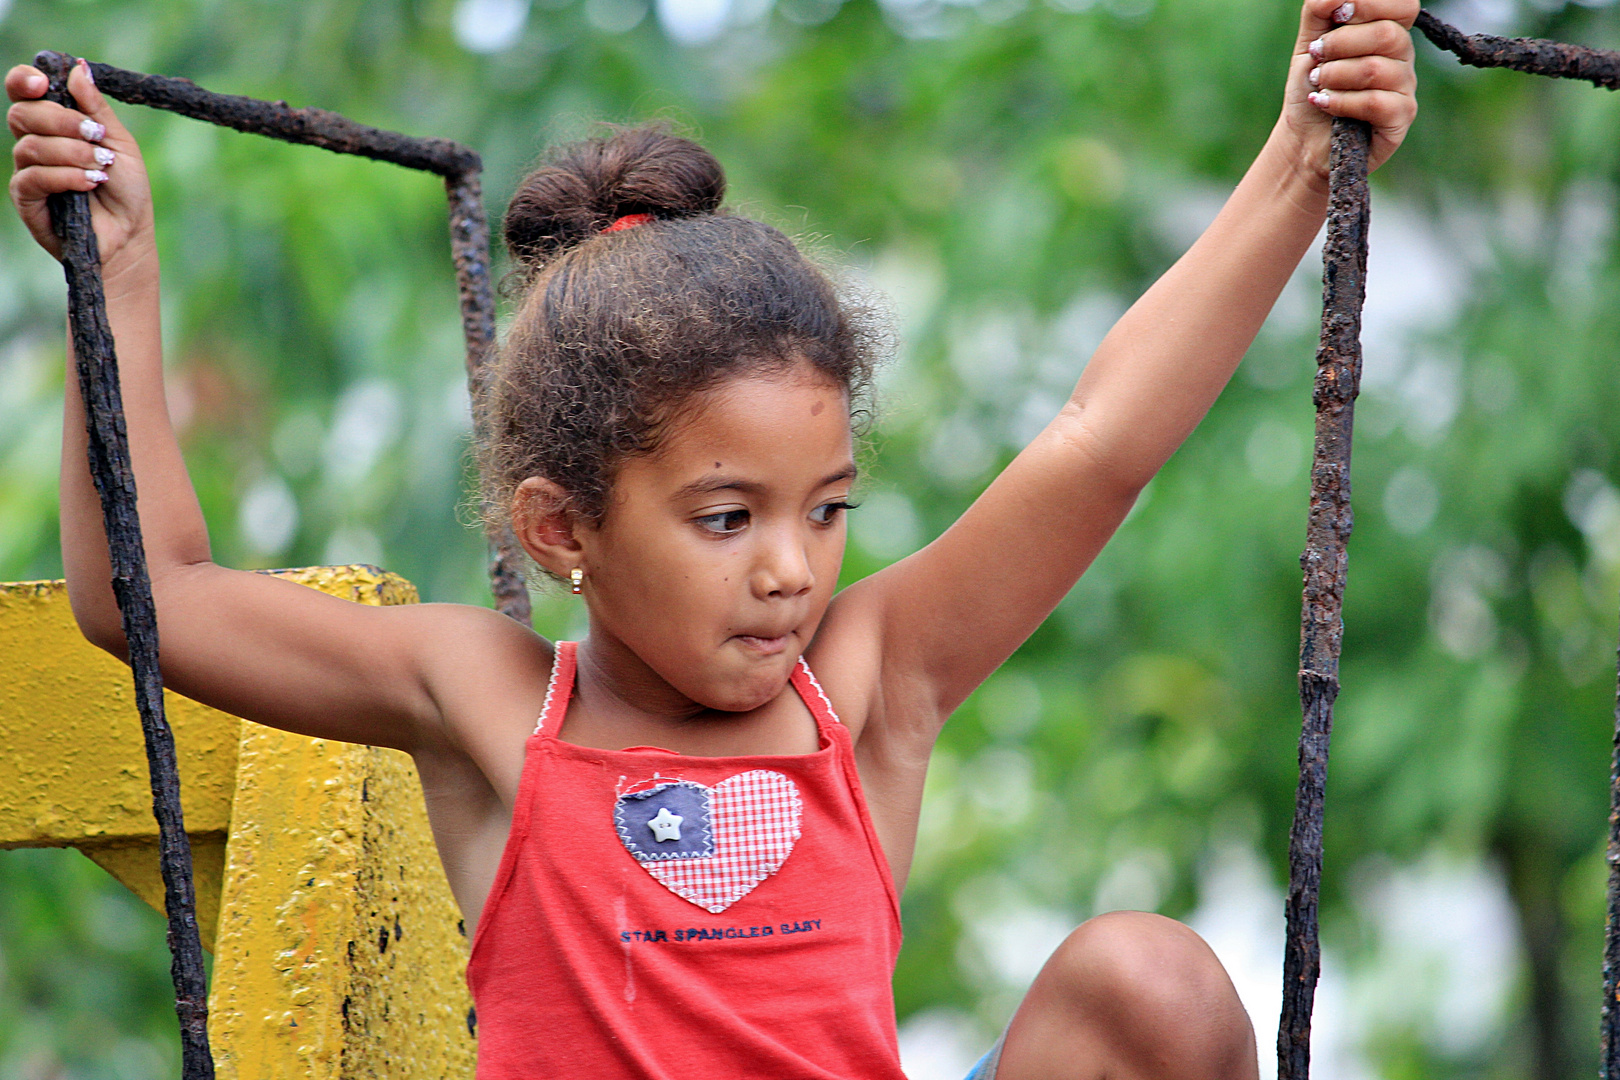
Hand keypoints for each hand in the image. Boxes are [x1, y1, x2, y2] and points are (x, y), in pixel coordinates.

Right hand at [8, 59, 153, 277]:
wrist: (130, 234)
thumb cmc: (126, 189)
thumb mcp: (119, 143)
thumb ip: (97, 108)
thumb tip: (79, 68)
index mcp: (54, 124)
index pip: (23, 92)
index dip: (25, 80)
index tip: (44, 83)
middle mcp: (35, 143)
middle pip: (23, 114)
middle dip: (62, 121)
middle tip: (95, 135)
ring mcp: (27, 170)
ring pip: (30, 146)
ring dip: (72, 153)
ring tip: (100, 167)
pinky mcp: (26, 198)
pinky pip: (33, 176)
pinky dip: (65, 176)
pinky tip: (89, 183)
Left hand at [1279, 0, 1419, 185]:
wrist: (1303, 138)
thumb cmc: (1312, 87)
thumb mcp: (1310, 43)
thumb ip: (1321, 10)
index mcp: (1387, 32)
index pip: (1403, 5)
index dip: (1369, 4)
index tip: (1336, 16)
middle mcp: (1402, 57)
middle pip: (1386, 34)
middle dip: (1339, 43)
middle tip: (1316, 57)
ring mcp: (1405, 87)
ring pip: (1375, 69)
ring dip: (1334, 75)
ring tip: (1316, 83)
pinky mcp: (1400, 117)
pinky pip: (1374, 102)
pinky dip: (1339, 101)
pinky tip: (1323, 103)